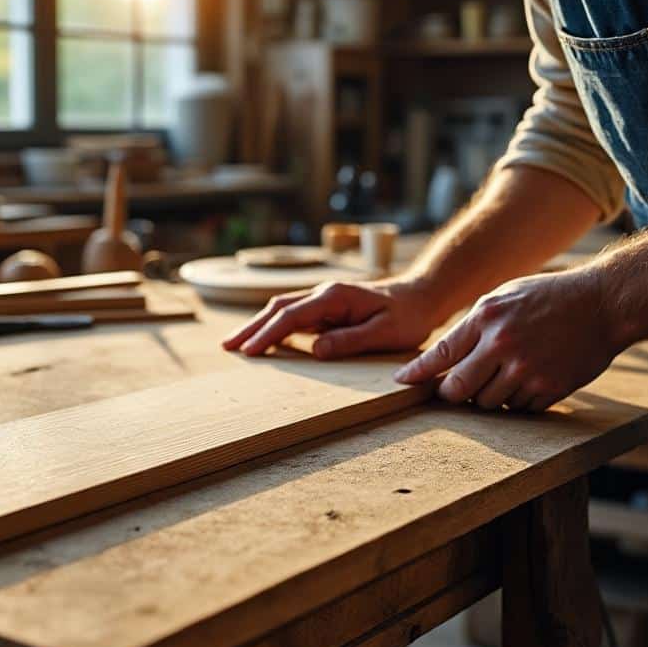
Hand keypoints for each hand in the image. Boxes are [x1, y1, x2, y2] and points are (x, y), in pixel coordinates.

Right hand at [221, 277, 446, 358]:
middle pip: (276, 308)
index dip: (267, 334)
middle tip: (226, 347)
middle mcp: (323, 294)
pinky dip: (273, 328)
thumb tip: (314, 350)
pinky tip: (263, 341)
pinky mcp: (326, 309)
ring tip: (236, 345)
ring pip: (281, 310)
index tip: (249, 352)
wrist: (421, 297)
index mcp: (333, 297)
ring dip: (257, 326)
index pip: (290, 316)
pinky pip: (293, 317)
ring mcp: (323, 301)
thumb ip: (350, 340)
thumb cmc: (407, 317)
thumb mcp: (385, 333)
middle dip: (250, 328)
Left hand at [394, 269, 622, 410]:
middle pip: (457, 390)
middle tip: (454, 390)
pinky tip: (529, 380)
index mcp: (486, 317)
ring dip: (489, 397)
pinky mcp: (549, 387)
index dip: (417, 372)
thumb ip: (474, 324)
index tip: (401, 381)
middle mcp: (501, 344)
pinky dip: (518, 401)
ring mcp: (526, 369)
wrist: (603, 303)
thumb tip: (444, 356)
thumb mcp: (504, 297)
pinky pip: (519, 408)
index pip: (440, 353)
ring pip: (488, 403)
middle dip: (451, 394)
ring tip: (504, 376)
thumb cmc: (549, 297)